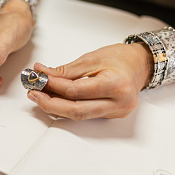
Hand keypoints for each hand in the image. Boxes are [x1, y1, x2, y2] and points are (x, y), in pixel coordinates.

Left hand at [26, 43, 152, 119]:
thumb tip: (43, 74)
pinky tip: (56, 100)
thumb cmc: (120, 58)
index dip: (54, 86)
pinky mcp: (112, 116)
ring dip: (57, 107)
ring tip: (40, 97)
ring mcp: (116, 112)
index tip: (38, 79)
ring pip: (80, 115)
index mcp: (116, 84)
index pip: (76, 91)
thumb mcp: (92, 58)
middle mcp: (119, 103)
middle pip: (77, 110)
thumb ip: (66, 70)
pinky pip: (86, 114)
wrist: (141, 64)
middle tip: (33, 94)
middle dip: (51, 104)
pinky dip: (68, 108)